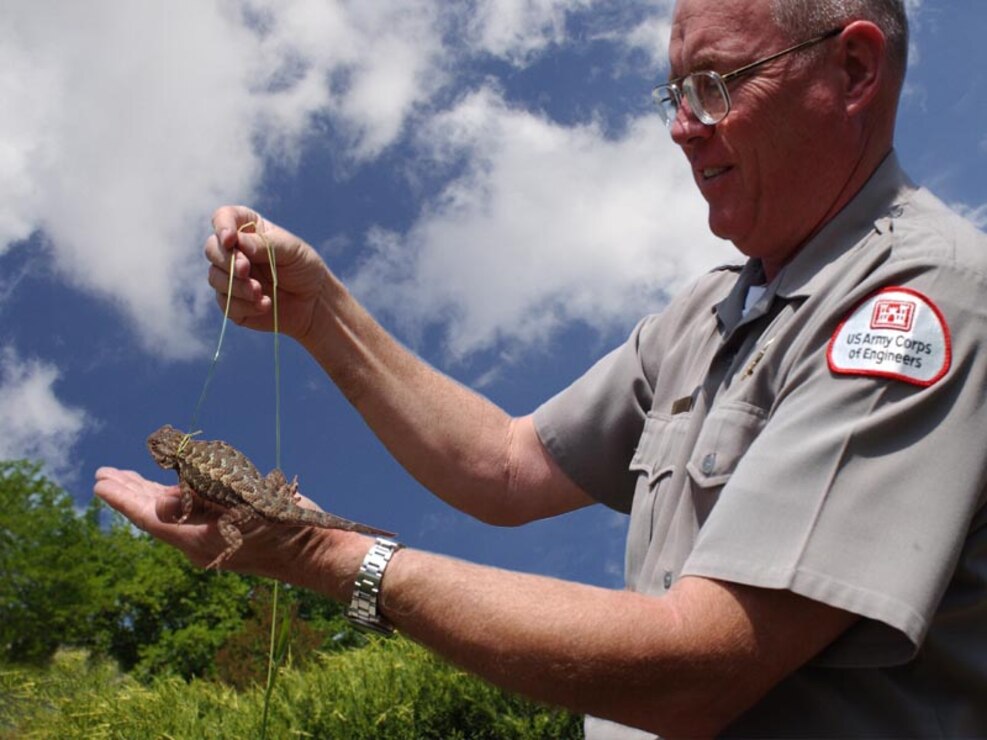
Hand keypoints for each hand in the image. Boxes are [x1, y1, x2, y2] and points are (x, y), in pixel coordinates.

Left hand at [93, 467, 318, 577]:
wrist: (314, 553)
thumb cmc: (279, 529)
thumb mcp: (239, 510)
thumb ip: (198, 502)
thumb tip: (163, 496)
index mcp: (195, 538)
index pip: (149, 516)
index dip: (123, 499)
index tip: (100, 482)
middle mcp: (198, 539)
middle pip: (155, 514)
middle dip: (130, 492)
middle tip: (104, 474)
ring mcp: (214, 535)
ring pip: (173, 512)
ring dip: (151, 492)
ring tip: (129, 478)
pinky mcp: (231, 528)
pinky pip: (193, 510)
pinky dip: (177, 496)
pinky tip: (177, 486)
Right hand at [204, 206, 331, 343]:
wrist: (314, 301)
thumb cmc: (304, 267)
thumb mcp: (291, 250)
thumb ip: (265, 244)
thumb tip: (238, 243)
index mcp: (247, 229)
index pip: (224, 218)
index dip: (222, 226)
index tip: (230, 240)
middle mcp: (234, 251)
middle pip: (212, 249)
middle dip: (227, 260)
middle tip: (245, 270)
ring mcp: (230, 277)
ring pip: (215, 278)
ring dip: (235, 285)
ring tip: (259, 292)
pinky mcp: (232, 302)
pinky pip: (226, 304)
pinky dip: (244, 306)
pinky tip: (265, 304)